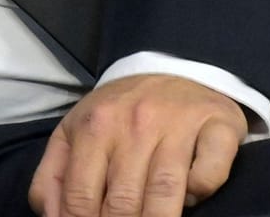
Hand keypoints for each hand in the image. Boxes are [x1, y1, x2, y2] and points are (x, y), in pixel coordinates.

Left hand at [28, 75, 247, 216]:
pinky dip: (201, 192)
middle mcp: (133, 124)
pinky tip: (192, 196)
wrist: (175, 67)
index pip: (80, 195)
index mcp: (91, 128)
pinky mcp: (217, 127)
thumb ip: (53, 175)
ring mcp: (176, 125)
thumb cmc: (119, 113)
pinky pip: (209, 174)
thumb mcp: (75, 132)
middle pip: (123, 201)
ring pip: (165, 191)